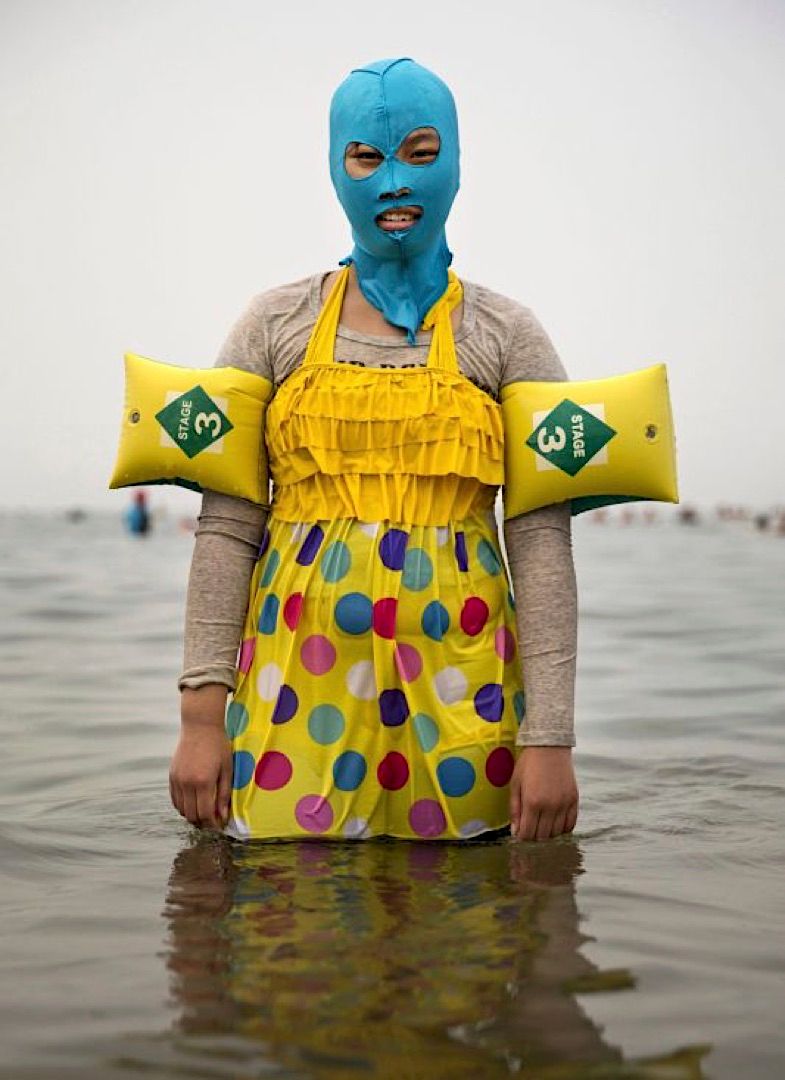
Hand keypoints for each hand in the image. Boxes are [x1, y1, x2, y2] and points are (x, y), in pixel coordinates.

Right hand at [169, 686, 232, 830]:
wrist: (200, 726)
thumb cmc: (218, 745)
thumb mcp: (227, 769)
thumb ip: (224, 793)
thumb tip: (223, 815)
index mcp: (203, 782)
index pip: (205, 813)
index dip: (212, 823)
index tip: (219, 825)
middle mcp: (187, 783)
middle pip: (192, 815)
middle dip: (203, 822)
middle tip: (213, 821)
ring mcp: (177, 780)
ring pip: (181, 809)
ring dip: (192, 815)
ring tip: (204, 813)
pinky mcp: (172, 776)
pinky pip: (175, 799)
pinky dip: (183, 806)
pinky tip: (193, 803)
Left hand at [510, 746, 578, 841]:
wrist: (550, 746)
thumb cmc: (528, 764)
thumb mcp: (515, 784)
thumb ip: (515, 809)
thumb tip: (515, 831)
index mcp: (532, 802)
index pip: (528, 833)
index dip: (522, 838)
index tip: (520, 834)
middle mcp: (550, 806)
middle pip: (543, 836)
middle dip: (534, 837)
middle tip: (529, 830)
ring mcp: (564, 804)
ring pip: (557, 833)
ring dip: (548, 834)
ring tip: (541, 826)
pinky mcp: (574, 800)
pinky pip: (571, 824)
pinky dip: (563, 828)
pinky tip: (555, 824)